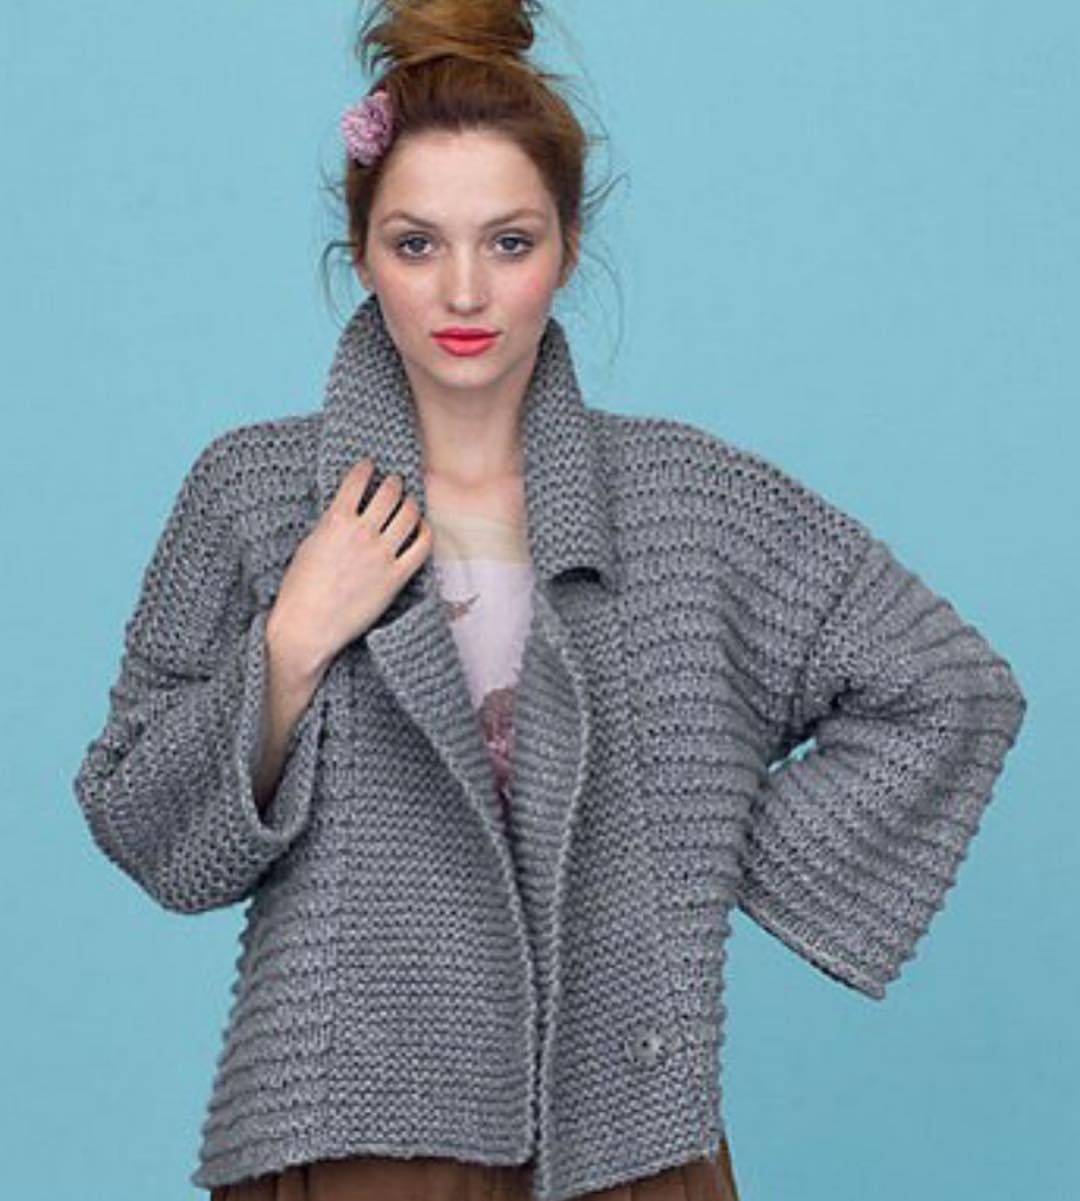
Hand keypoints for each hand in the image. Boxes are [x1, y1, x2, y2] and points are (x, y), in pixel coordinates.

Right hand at [266, 456, 432, 680]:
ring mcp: (382, 555)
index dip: (366, 467)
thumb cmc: (300, 589)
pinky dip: (424, 531)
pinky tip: (420, 528)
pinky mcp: (396, 578)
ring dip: (410, 503)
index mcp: (335, 521)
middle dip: (393, 483)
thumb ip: (331, 524)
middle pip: (390, 493)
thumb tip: (347, 511)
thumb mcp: (309, 544)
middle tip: (394, 483)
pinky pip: (421, 546)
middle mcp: (362, 533)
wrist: (307, 627)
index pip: (357, 480)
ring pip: (409, 514)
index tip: (369, 464)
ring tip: (407, 503)